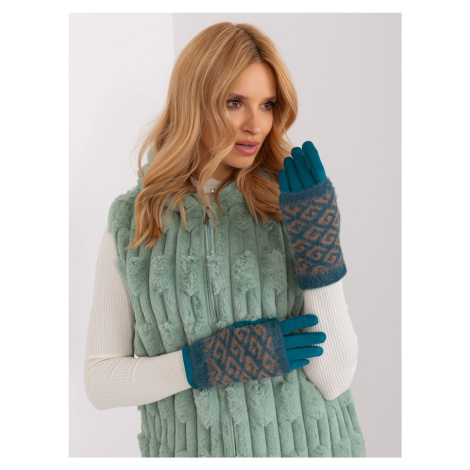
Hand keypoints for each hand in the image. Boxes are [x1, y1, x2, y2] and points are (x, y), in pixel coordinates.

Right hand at [182, 314, 325, 388]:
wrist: (221, 361)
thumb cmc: (231, 340)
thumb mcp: (246, 327)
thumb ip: (262, 326)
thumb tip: (274, 322)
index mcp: (268, 331)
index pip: (291, 324)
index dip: (304, 320)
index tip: (315, 318)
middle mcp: (274, 344)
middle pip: (298, 339)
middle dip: (312, 337)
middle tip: (323, 335)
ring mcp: (273, 358)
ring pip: (297, 353)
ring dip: (310, 351)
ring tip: (320, 350)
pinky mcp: (271, 369)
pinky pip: (289, 365)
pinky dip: (299, 362)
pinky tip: (306, 361)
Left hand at [278, 140, 346, 288]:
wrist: (316, 245)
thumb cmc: (326, 224)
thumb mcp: (329, 204)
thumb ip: (322, 189)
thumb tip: (315, 175)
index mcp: (323, 190)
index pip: (316, 166)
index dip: (311, 154)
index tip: (307, 145)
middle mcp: (310, 192)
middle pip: (302, 168)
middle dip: (299, 157)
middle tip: (296, 150)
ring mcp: (297, 198)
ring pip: (292, 176)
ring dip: (290, 165)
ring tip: (290, 159)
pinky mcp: (286, 205)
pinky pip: (284, 186)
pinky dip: (284, 177)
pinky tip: (284, 172)